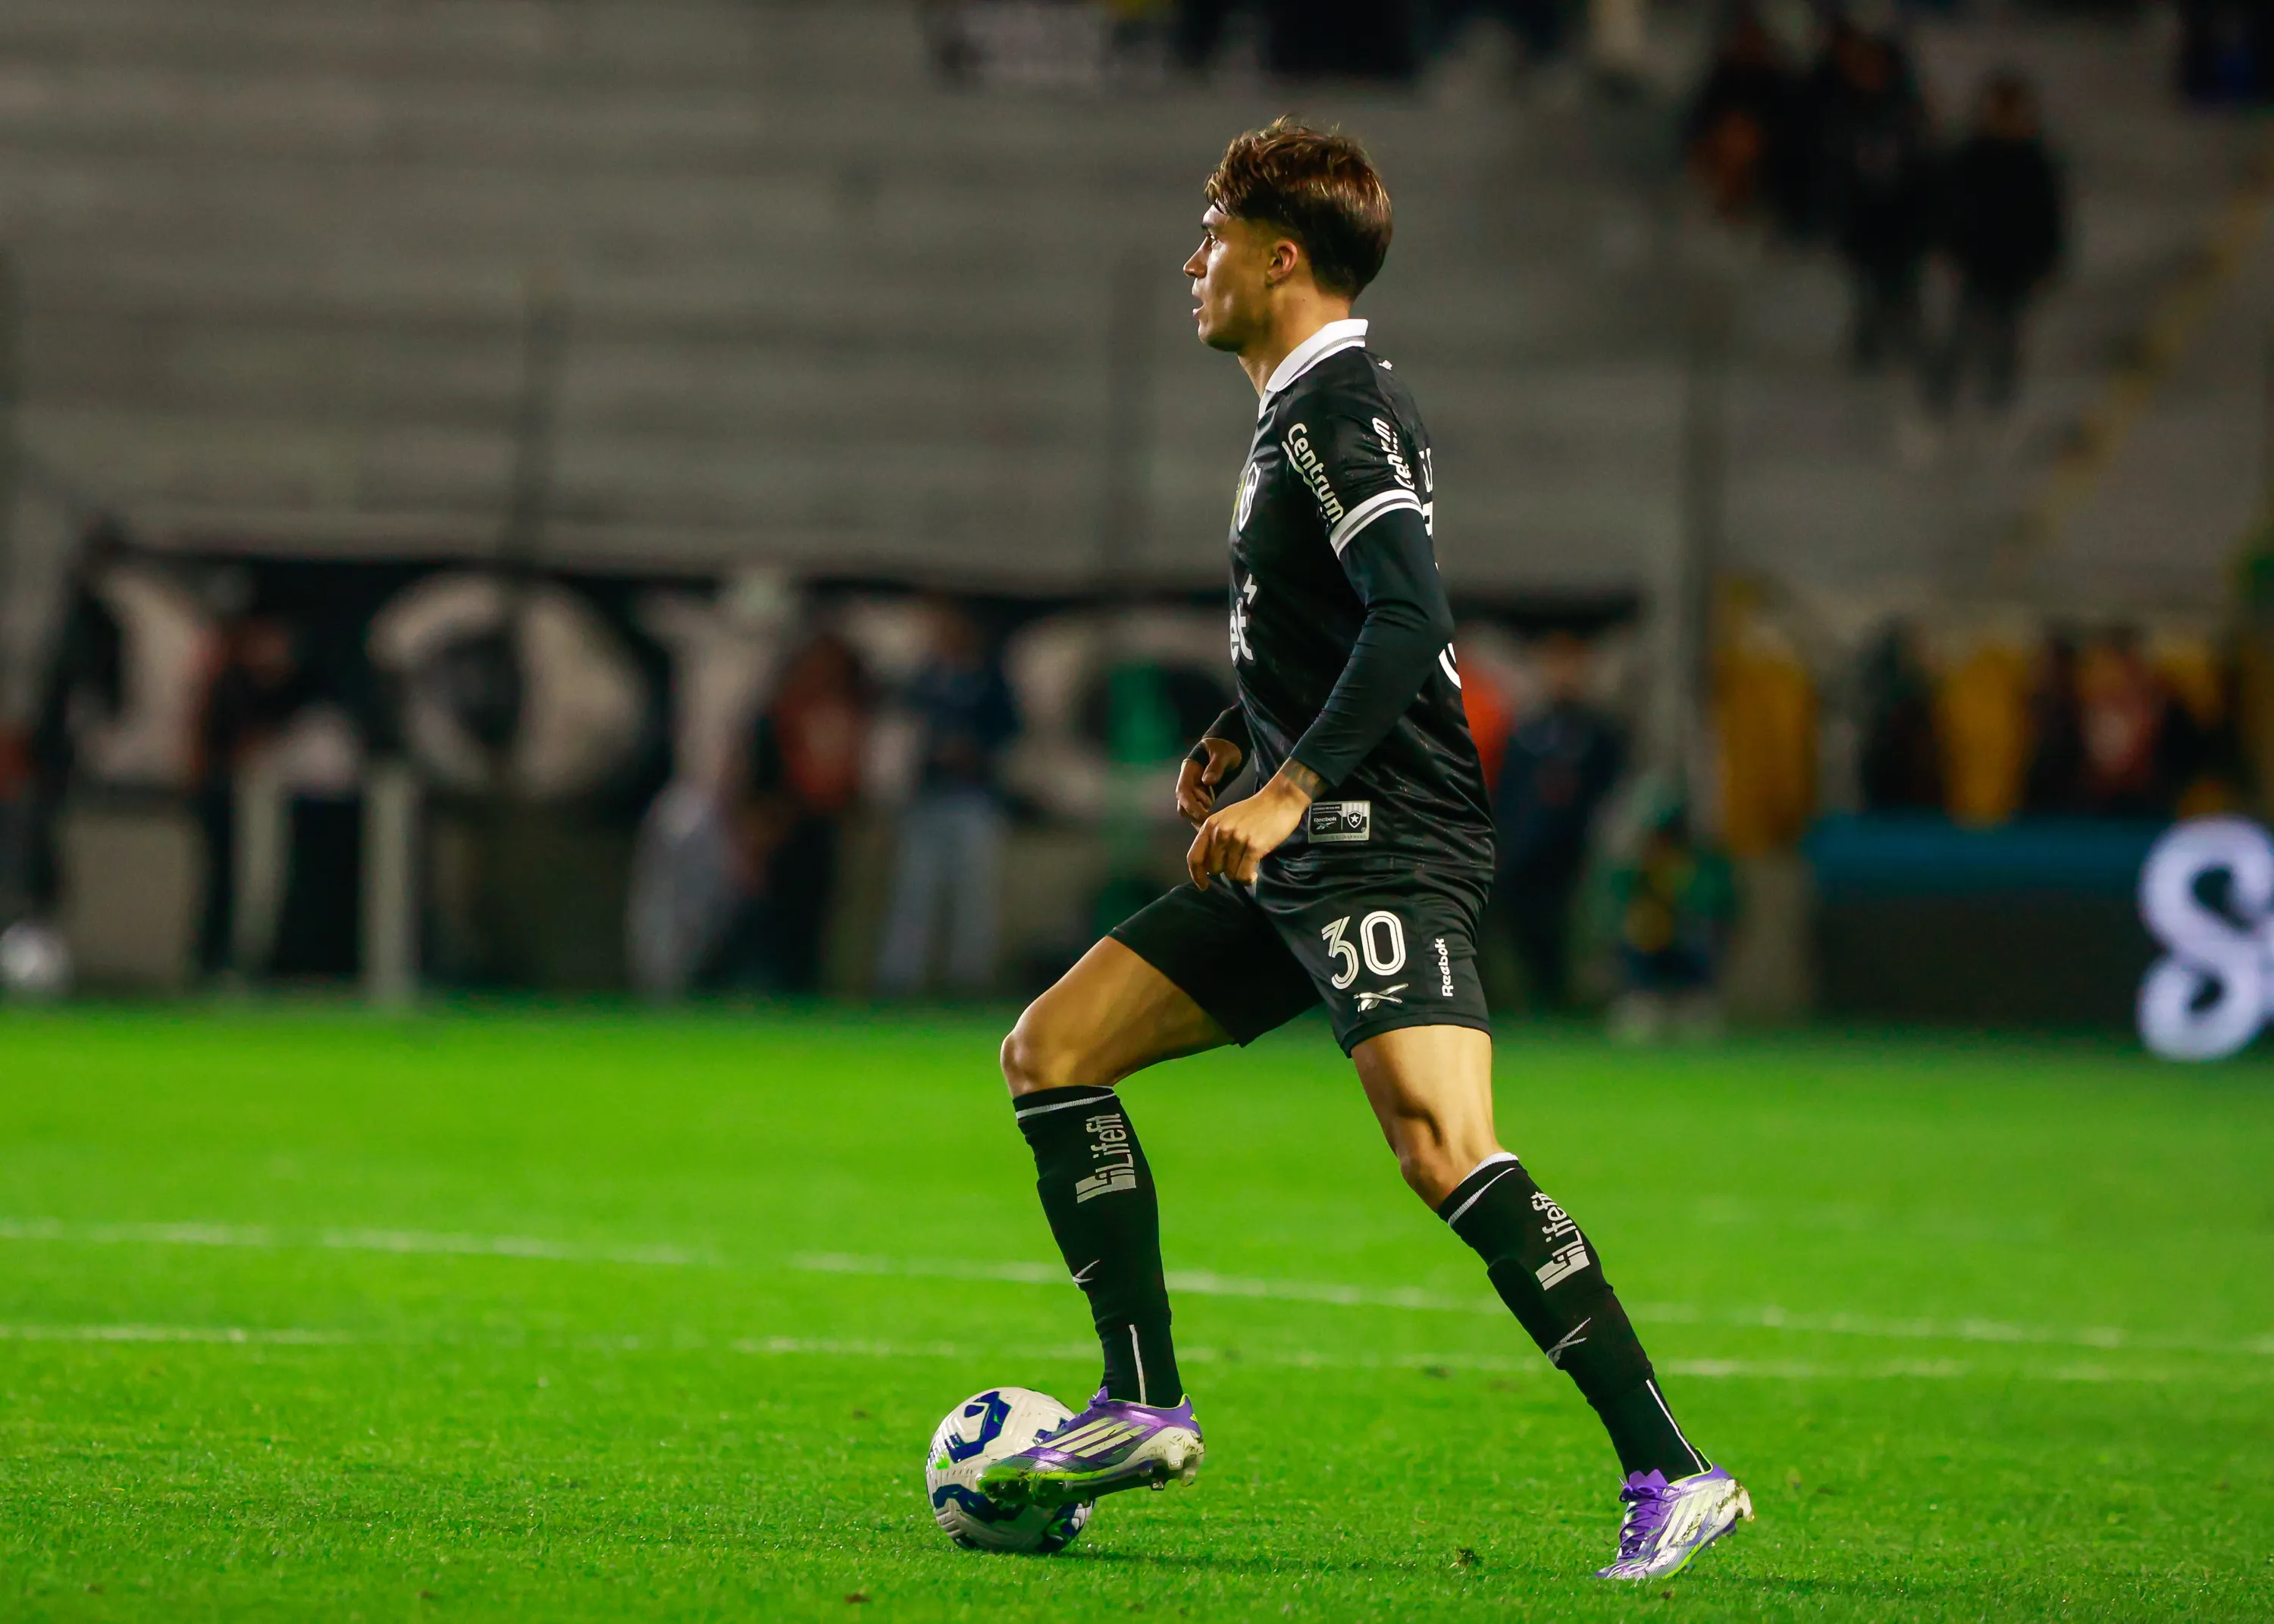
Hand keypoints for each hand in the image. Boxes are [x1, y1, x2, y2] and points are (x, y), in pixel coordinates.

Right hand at [1175, 736, 1245, 826]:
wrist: (1229, 745)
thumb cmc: (1224, 747)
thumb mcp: (1222, 753)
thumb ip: (1216, 766)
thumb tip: (1207, 781)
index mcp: (1189, 770)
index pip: (1183, 790)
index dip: (1190, 805)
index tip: (1203, 814)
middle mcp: (1189, 781)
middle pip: (1183, 803)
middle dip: (1193, 814)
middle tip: (1210, 823)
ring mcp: (1195, 788)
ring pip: (1190, 809)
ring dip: (1199, 817)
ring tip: (1214, 823)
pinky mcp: (1203, 794)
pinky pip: (1200, 809)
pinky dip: (1204, 816)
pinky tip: (1215, 822)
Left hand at [1187, 763, 1320, 889]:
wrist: (1279, 800)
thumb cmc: (1253, 811)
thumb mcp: (1226, 818)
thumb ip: (1214, 837)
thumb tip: (1207, 864)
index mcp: (1210, 825)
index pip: (1194, 857)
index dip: (1196, 875)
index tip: (1202, 885)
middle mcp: (1220, 832)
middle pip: (1213, 868)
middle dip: (1225, 870)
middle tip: (1237, 863)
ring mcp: (1237, 839)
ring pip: (1230, 874)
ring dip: (1239, 874)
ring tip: (1249, 865)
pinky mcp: (1254, 847)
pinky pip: (1244, 875)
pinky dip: (1248, 879)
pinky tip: (1253, 874)